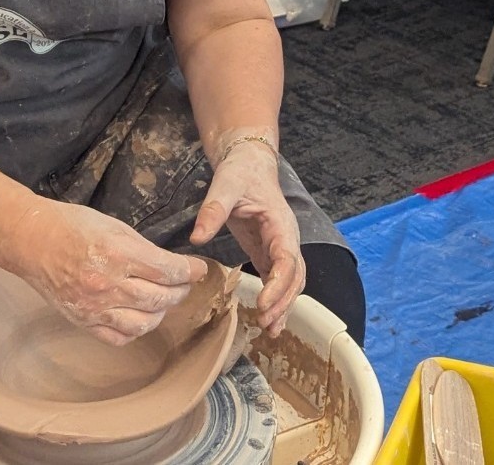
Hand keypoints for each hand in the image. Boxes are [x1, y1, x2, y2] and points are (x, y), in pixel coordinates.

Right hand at [0, 199, 207, 345]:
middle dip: (180, 291)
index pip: (167, 270)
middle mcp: (108, 284)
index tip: (200, 269)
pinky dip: (136, 330)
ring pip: (145, 323)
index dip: (189, 271)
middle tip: (184, 283)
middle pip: (160, 298)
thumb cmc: (73, 225)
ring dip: (162, 312)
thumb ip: (142, 248)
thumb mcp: (115, 226)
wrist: (32, 241)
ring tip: (164, 300)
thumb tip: (169, 265)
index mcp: (118, 254)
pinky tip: (140, 317)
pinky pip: (119, 338)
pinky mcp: (83, 322)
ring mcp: (95, 307)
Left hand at [190, 139, 304, 337]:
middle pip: (295, 275)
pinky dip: (276, 300)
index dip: (279, 284)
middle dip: (283, 301)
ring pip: (291, 281)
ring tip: (270, 330)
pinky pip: (278, 279)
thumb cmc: (240, 172)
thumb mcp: (225, 185)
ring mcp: (280, 246)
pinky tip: (268, 320)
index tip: (263, 303)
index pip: (287, 259)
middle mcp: (286, 238)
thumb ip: (213, 210)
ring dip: (284, 305)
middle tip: (265, 322)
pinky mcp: (269, 251)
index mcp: (281, 223)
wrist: (248, 162)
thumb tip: (197, 237)